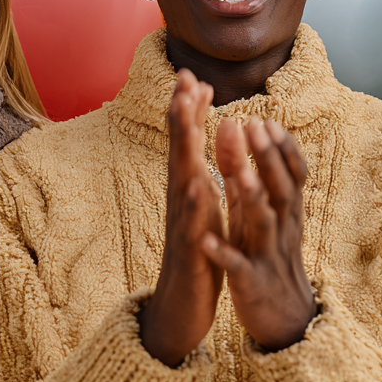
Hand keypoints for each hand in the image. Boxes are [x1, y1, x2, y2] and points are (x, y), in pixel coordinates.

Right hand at [139, 69, 225, 366]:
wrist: (180, 308)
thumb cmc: (196, 255)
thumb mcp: (201, 211)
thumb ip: (199, 178)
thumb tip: (200, 145)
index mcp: (190, 189)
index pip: (189, 141)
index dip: (189, 108)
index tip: (190, 74)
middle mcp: (181, 199)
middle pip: (180, 148)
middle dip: (182, 112)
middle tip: (183, 77)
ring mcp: (182, 222)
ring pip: (182, 177)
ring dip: (184, 145)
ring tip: (186, 116)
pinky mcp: (189, 249)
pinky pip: (192, 222)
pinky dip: (195, 202)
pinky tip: (198, 183)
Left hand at [202, 117, 315, 350]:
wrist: (286, 319)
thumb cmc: (268, 258)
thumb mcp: (261, 218)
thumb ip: (250, 182)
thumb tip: (240, 141)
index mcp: (283, 212)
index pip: (289, 174)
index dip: (280, 147)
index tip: (264, 118)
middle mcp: (281, 228)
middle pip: (278, 187)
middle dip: (267, 156)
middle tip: (252, 124)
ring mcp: (266, 254)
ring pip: (262, 221)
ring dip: (252, 195)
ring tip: (239, 172)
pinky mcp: (249, 280)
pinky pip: (236, 265)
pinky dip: (221, 251)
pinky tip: (204, 238)